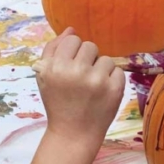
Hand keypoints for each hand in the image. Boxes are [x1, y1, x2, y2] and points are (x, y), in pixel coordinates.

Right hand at [35, 29, 125, 157]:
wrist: (73, 134)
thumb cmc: (58, 102)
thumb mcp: (45, 76)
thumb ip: (53, 49)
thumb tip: (71, 29)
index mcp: (55, 67)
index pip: (73, 40)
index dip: (73, 53)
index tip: (71, 67)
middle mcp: (76, 71)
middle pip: (90, 46)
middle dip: (87, 60)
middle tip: (81, 79)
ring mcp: (97, 80)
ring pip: (106, 59)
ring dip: (101, 70)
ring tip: (92, 88)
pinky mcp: (114, 89)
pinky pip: (118, 71)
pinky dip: (113, 81)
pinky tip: (102, 94)